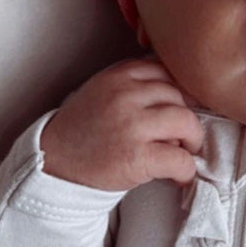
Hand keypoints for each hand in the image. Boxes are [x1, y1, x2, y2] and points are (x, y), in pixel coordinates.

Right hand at [40, 58, 203, 191]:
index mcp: (121, 74)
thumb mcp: (105, 88)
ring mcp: (132, 126)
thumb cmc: (85, 125)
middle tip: (185, 133)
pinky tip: (181, 174)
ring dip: (194, 138)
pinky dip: (187, 169)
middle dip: (187, 115)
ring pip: (186, 121)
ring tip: (186, 149)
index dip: (183, 90)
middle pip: (180, 96)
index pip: (169, 71)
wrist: (52, 162)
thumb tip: (181, 84)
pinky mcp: (136, 158)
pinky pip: (179, 159)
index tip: (186, 105)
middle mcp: (127, 95)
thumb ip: (137, 80)